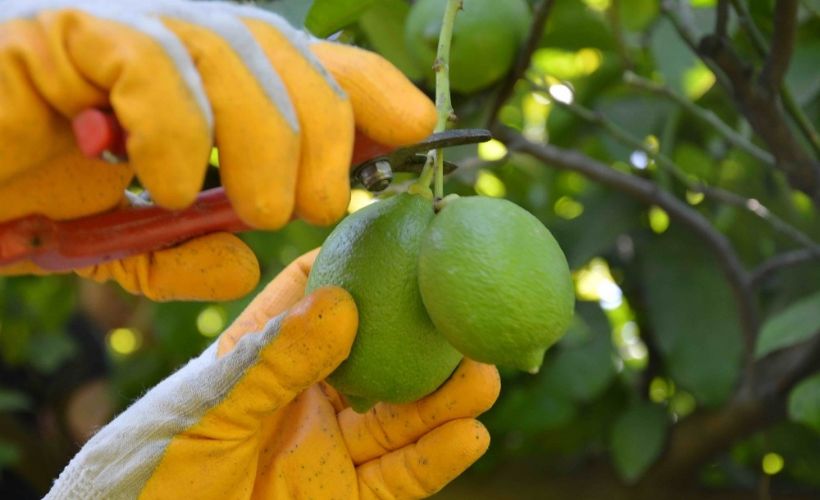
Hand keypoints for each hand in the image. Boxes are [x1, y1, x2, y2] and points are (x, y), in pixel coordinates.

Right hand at [0, 0, 434, 300]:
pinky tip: (166, 183)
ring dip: (264, 136)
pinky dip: (174, 127)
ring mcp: (110, 28)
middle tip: (320, 205)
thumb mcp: (123, 241)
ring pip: (227, 48)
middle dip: (322, 127)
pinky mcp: (55, 34)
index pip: (299, 59)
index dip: (366, 84)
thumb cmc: (21, 203)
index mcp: (194, 79)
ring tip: (261, 208)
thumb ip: (183, 249)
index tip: (420, 127)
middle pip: (280, 47)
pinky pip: (142, 60)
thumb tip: (244, 263)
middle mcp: (163, 38)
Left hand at [46, 251, 499, 498]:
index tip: (402, 236)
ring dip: (443, 400)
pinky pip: (398, 480)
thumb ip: (272, 364)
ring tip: (484, 376)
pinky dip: (436, 459)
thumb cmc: (148, 477)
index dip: (352, 264)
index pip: (310, 299)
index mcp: (259, 362)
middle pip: (375, 360)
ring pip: (398, 419)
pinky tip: (470, 435)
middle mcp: (300, 401)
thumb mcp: (206, 414)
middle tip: (465, 318)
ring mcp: (324, 453)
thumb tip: (341, 302)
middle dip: (422, 341)